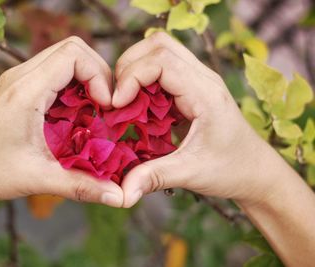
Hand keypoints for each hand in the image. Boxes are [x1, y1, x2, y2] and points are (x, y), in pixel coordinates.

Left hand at [0, 37, 123, 207]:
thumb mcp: (37, 179)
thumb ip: (80, 186)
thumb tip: (118, 197)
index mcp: (26, 91)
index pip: (73, 55)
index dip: (99, 75)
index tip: (106, 105)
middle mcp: (21, 76)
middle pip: (73, 49)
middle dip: (98, 74)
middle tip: (106, 105)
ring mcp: (18, 79)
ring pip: (63, 58)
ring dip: (85, 79)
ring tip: (95, 109)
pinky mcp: (18, 87)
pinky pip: (53, 72)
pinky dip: (72, 86)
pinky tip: (76, 113)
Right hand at [114, 32, 286, 207]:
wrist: (256, 170)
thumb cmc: (231, 169)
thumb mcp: (191, 173)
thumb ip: (154, 177)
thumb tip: (121, 193)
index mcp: (205, 93)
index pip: (161, 61)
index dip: (131, 77)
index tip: (116, 104)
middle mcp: (203, 78)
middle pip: (158, 45)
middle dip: (129, 66)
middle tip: (117, 98)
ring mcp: (199, 80)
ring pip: (161, 51)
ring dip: (136, 69)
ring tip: (125, 100)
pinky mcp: (193, 87)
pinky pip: (164, 68)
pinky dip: (144, 79)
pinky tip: (139, 105)